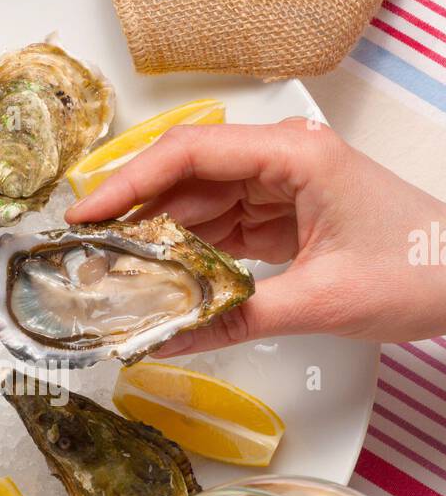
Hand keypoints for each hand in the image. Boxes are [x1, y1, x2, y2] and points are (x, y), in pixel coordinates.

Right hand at [65, 119, 445, 354]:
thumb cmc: (420, 268)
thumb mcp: (321, 302)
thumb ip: (236, 320)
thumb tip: (169, 341)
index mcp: (295, 154)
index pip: (190, 154)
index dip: (128, 182)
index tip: (85, 214)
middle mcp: (285, 161)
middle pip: (188, 176)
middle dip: (134, 213)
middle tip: (84, 251)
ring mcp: (285, 189)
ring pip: (201, 205)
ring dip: (160, 238)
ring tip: (113, 271)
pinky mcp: (288, 218)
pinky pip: (224, 230)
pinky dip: (193, 255)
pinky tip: (162, 279)